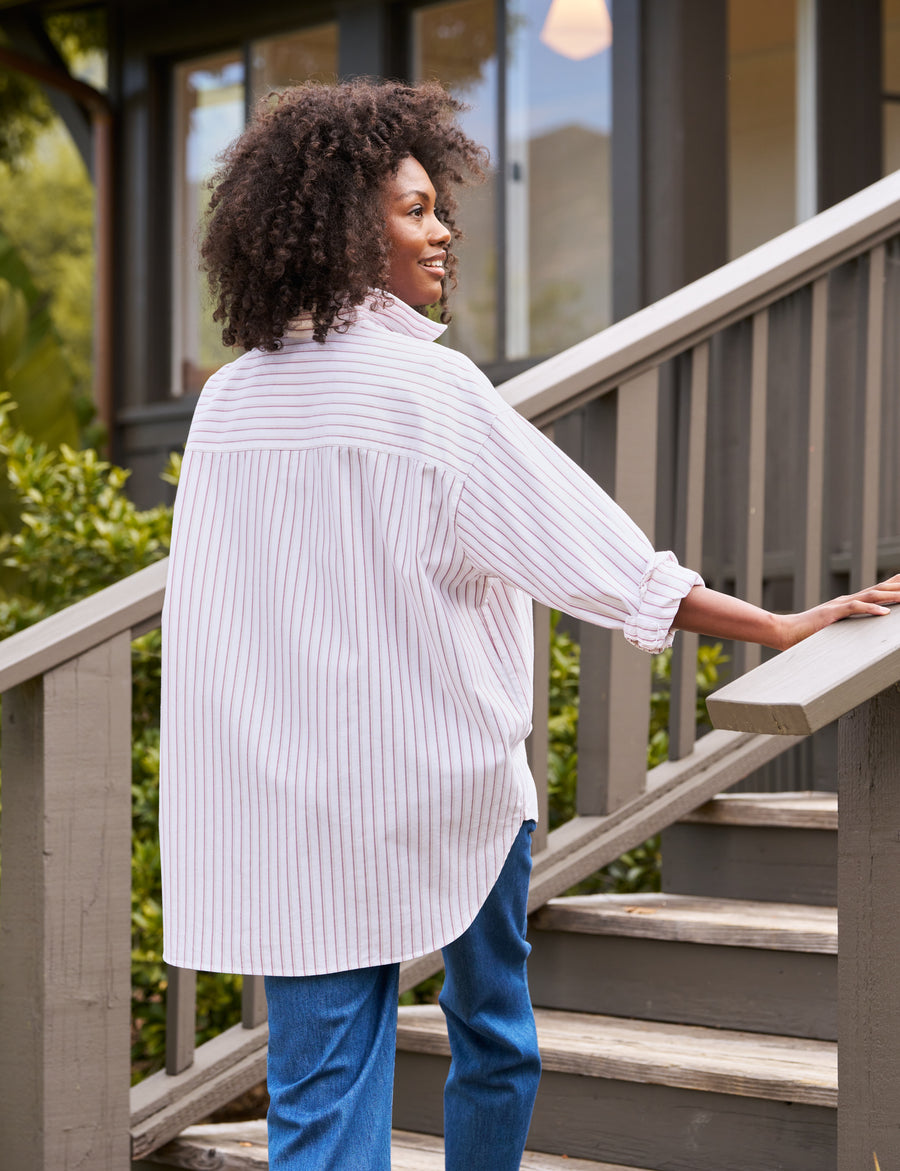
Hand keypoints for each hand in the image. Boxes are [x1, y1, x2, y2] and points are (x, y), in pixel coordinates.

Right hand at [772, 574, 899, 650]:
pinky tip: (885, 613)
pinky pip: (855, 609)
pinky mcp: (831, 614)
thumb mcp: (832, 627)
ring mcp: (839, 606)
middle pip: (878, 590)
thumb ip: (845, 625)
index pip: (875, 590)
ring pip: (871, 596)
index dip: (893, 585)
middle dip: (898, 588)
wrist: (784, 631)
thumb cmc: (805, 633)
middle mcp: (846, 600)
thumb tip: (858, 629)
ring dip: (892, 596)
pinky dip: (871, 609)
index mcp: (847, 603)